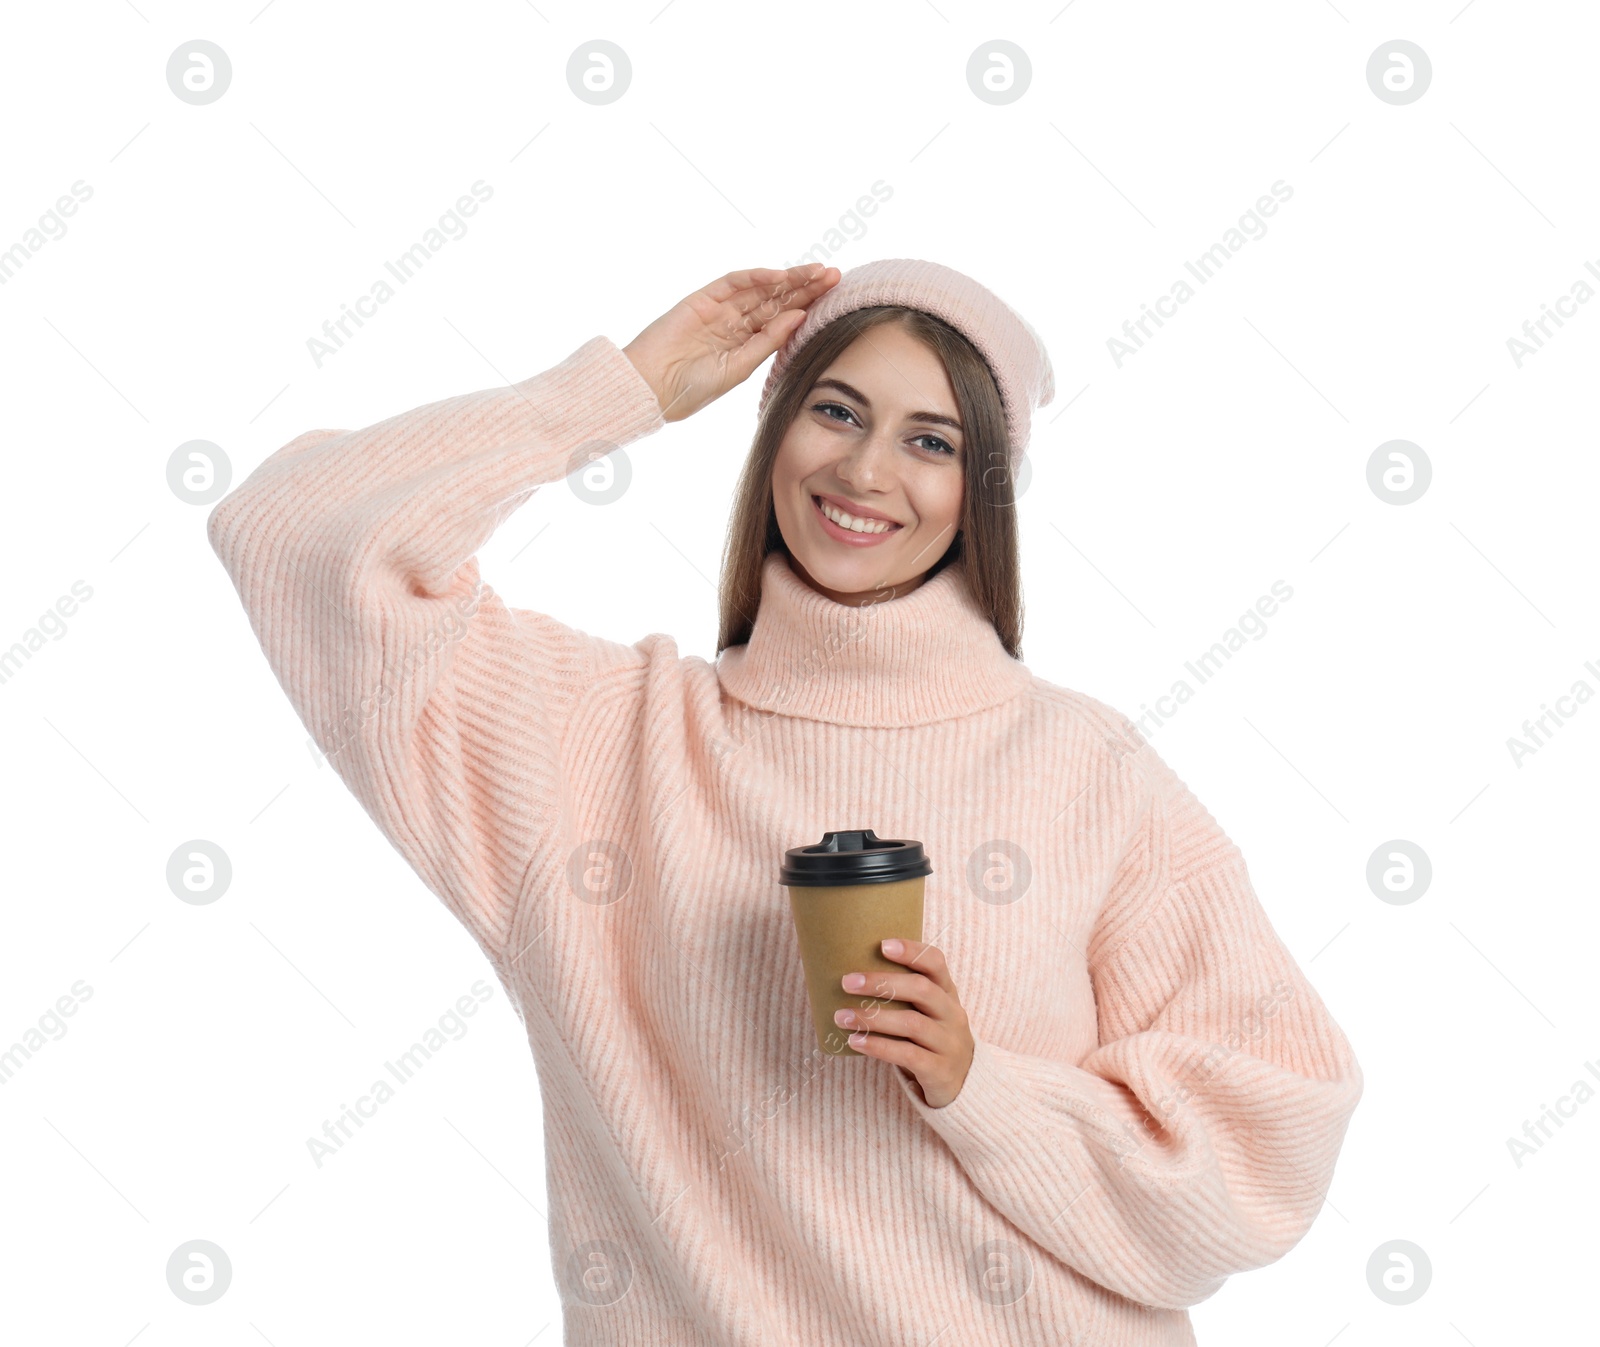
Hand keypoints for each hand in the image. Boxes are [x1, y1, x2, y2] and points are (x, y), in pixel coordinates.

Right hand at [622, 264, 839, 422]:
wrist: (651, 388)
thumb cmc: (692, 389)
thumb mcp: (739, 368)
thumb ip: (768, 342)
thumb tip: (800, 318)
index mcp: (746, 344)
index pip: (783, 320)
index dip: (809, 306)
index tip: (837, 297)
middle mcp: (736, 323)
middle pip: (777, 299)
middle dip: (806, 287)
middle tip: (836, 275)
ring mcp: (720, 309)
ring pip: (760, 288)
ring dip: (788, 278)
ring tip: (817, 271)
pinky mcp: (702, 299)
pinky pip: (733, 282)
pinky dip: (756, 277)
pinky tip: (779, 275)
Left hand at [836, 938, 974, 1108]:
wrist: (964, 1083)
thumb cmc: (931, 1038)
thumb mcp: (928, 1012)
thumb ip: (904, 994)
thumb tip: (852, 977)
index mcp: (947, 993)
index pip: (935, 962)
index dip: (911, 951)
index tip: (882, 945)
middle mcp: (952, 1014)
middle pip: (921, 989)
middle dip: (882, 983)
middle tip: (846, 982)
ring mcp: (949, 1043)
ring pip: (912, 1023)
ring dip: (873, 1018)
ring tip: (842, 1017)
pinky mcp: (940, 1070)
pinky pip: (908, 1055)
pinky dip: (879, 1046)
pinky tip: (856, 1042)